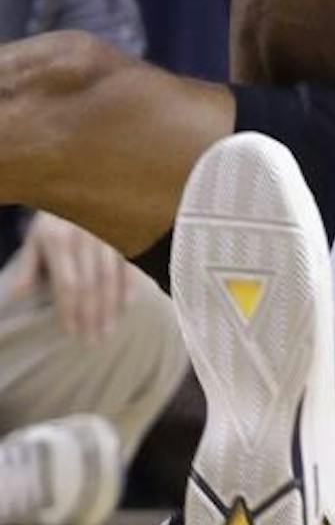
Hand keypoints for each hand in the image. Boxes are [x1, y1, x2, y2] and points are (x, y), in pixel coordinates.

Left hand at [5, 213, 134, 337]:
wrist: (80, 183)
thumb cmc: (54, 217)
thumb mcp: (35, 237)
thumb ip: (27, 266)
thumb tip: (15, 297)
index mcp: (58, 241)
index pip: (67, 284)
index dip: (70, 311)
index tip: (71, 333)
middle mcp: (84, 239)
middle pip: (90, 286)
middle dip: (91, 316)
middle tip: (93, 341)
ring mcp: (107, 237)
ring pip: (110, 279)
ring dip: (110, 308)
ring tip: (108, 331)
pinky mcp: (123, 235)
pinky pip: (128, 265)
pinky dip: (129, 286)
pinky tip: (128, 306)